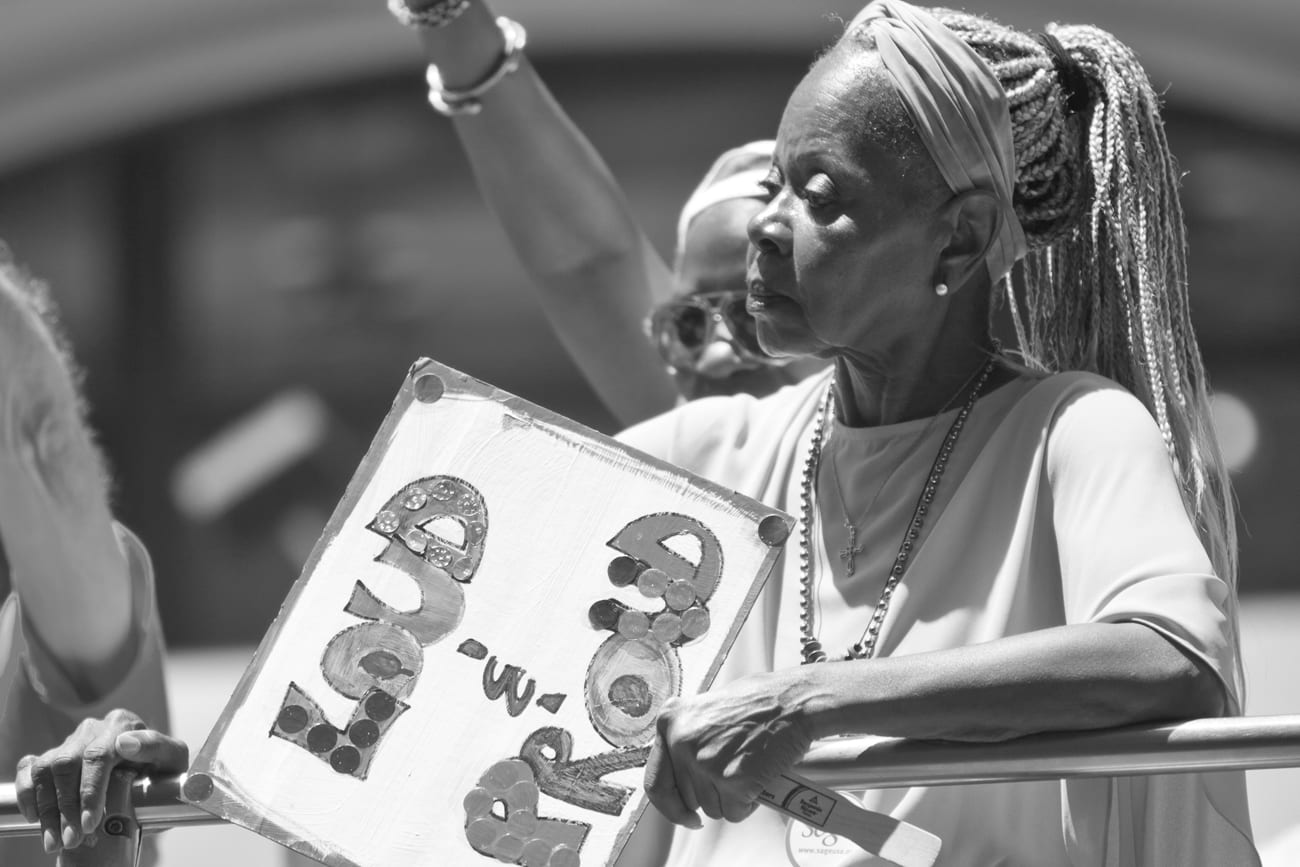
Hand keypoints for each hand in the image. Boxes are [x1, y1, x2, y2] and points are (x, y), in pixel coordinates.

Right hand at [14, 709, 188, 854]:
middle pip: (67, 764)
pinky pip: (30, 770)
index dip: (90, 790)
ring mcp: (71, 741)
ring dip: (47, 808)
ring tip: (55, 840)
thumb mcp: (174, 758)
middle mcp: (93, 729)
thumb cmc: (165, 767)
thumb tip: (126, 744)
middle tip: (72, 839)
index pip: (99, 754)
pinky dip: (29, 794)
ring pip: (46, 770)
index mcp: (123, 724)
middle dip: (67, 807)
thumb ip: (157, 747)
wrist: (153, 774)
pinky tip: (37, 818)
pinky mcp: (53, 755)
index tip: (90, 821)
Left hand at [644, 675, 812, 827]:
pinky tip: (758, 778)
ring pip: (712, 808)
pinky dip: (748, 803)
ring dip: (731, 798)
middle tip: (734, 773)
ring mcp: (706, 763)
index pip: (655, 781)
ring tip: (749, 769)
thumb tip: (683, 773)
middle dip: (711, 793)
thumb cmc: (759, 701)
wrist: (792, 702)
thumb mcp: (708, 709)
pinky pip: (734, 812)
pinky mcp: (732, 782)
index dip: (669, 805)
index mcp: (671, 721)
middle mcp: (682, 743)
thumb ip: (688, 737)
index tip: (683, 814)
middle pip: (688, 798)